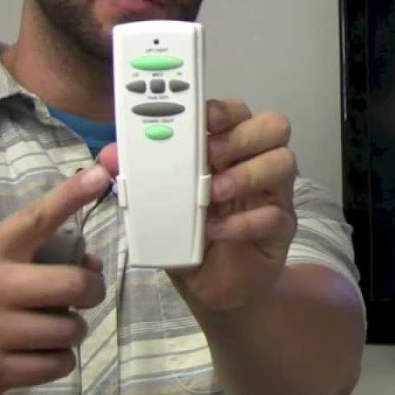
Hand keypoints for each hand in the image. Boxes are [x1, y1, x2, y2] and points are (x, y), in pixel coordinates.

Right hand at [0, 164, 110, 394]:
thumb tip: (91, 263)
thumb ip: (33, 257)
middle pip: (73, 284)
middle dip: (89, 290)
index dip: (70, 195)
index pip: (35, 219)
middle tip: (82, 294)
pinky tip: (39, 353)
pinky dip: (57, 360)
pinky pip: (58, 364)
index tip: (98, 175)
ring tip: (52, 327)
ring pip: (70, 329)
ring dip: (71, 330)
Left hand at [105, 99, 298, 313]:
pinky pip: (275, 213)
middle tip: (212, 157)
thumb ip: (138, 177)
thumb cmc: (188, 233)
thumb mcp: (158, 205)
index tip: (202, 119)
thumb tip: (111, 156)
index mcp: (227, 147)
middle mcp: (255, 161)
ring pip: (283, 162)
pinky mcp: (282, 226)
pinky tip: (215, 232)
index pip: (237, 112)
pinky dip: (242, 222)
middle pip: (273, 126)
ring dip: (246, 175)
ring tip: (212, 196)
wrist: (212, 285)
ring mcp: (274, 193)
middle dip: (242, 136)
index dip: (223, 110)